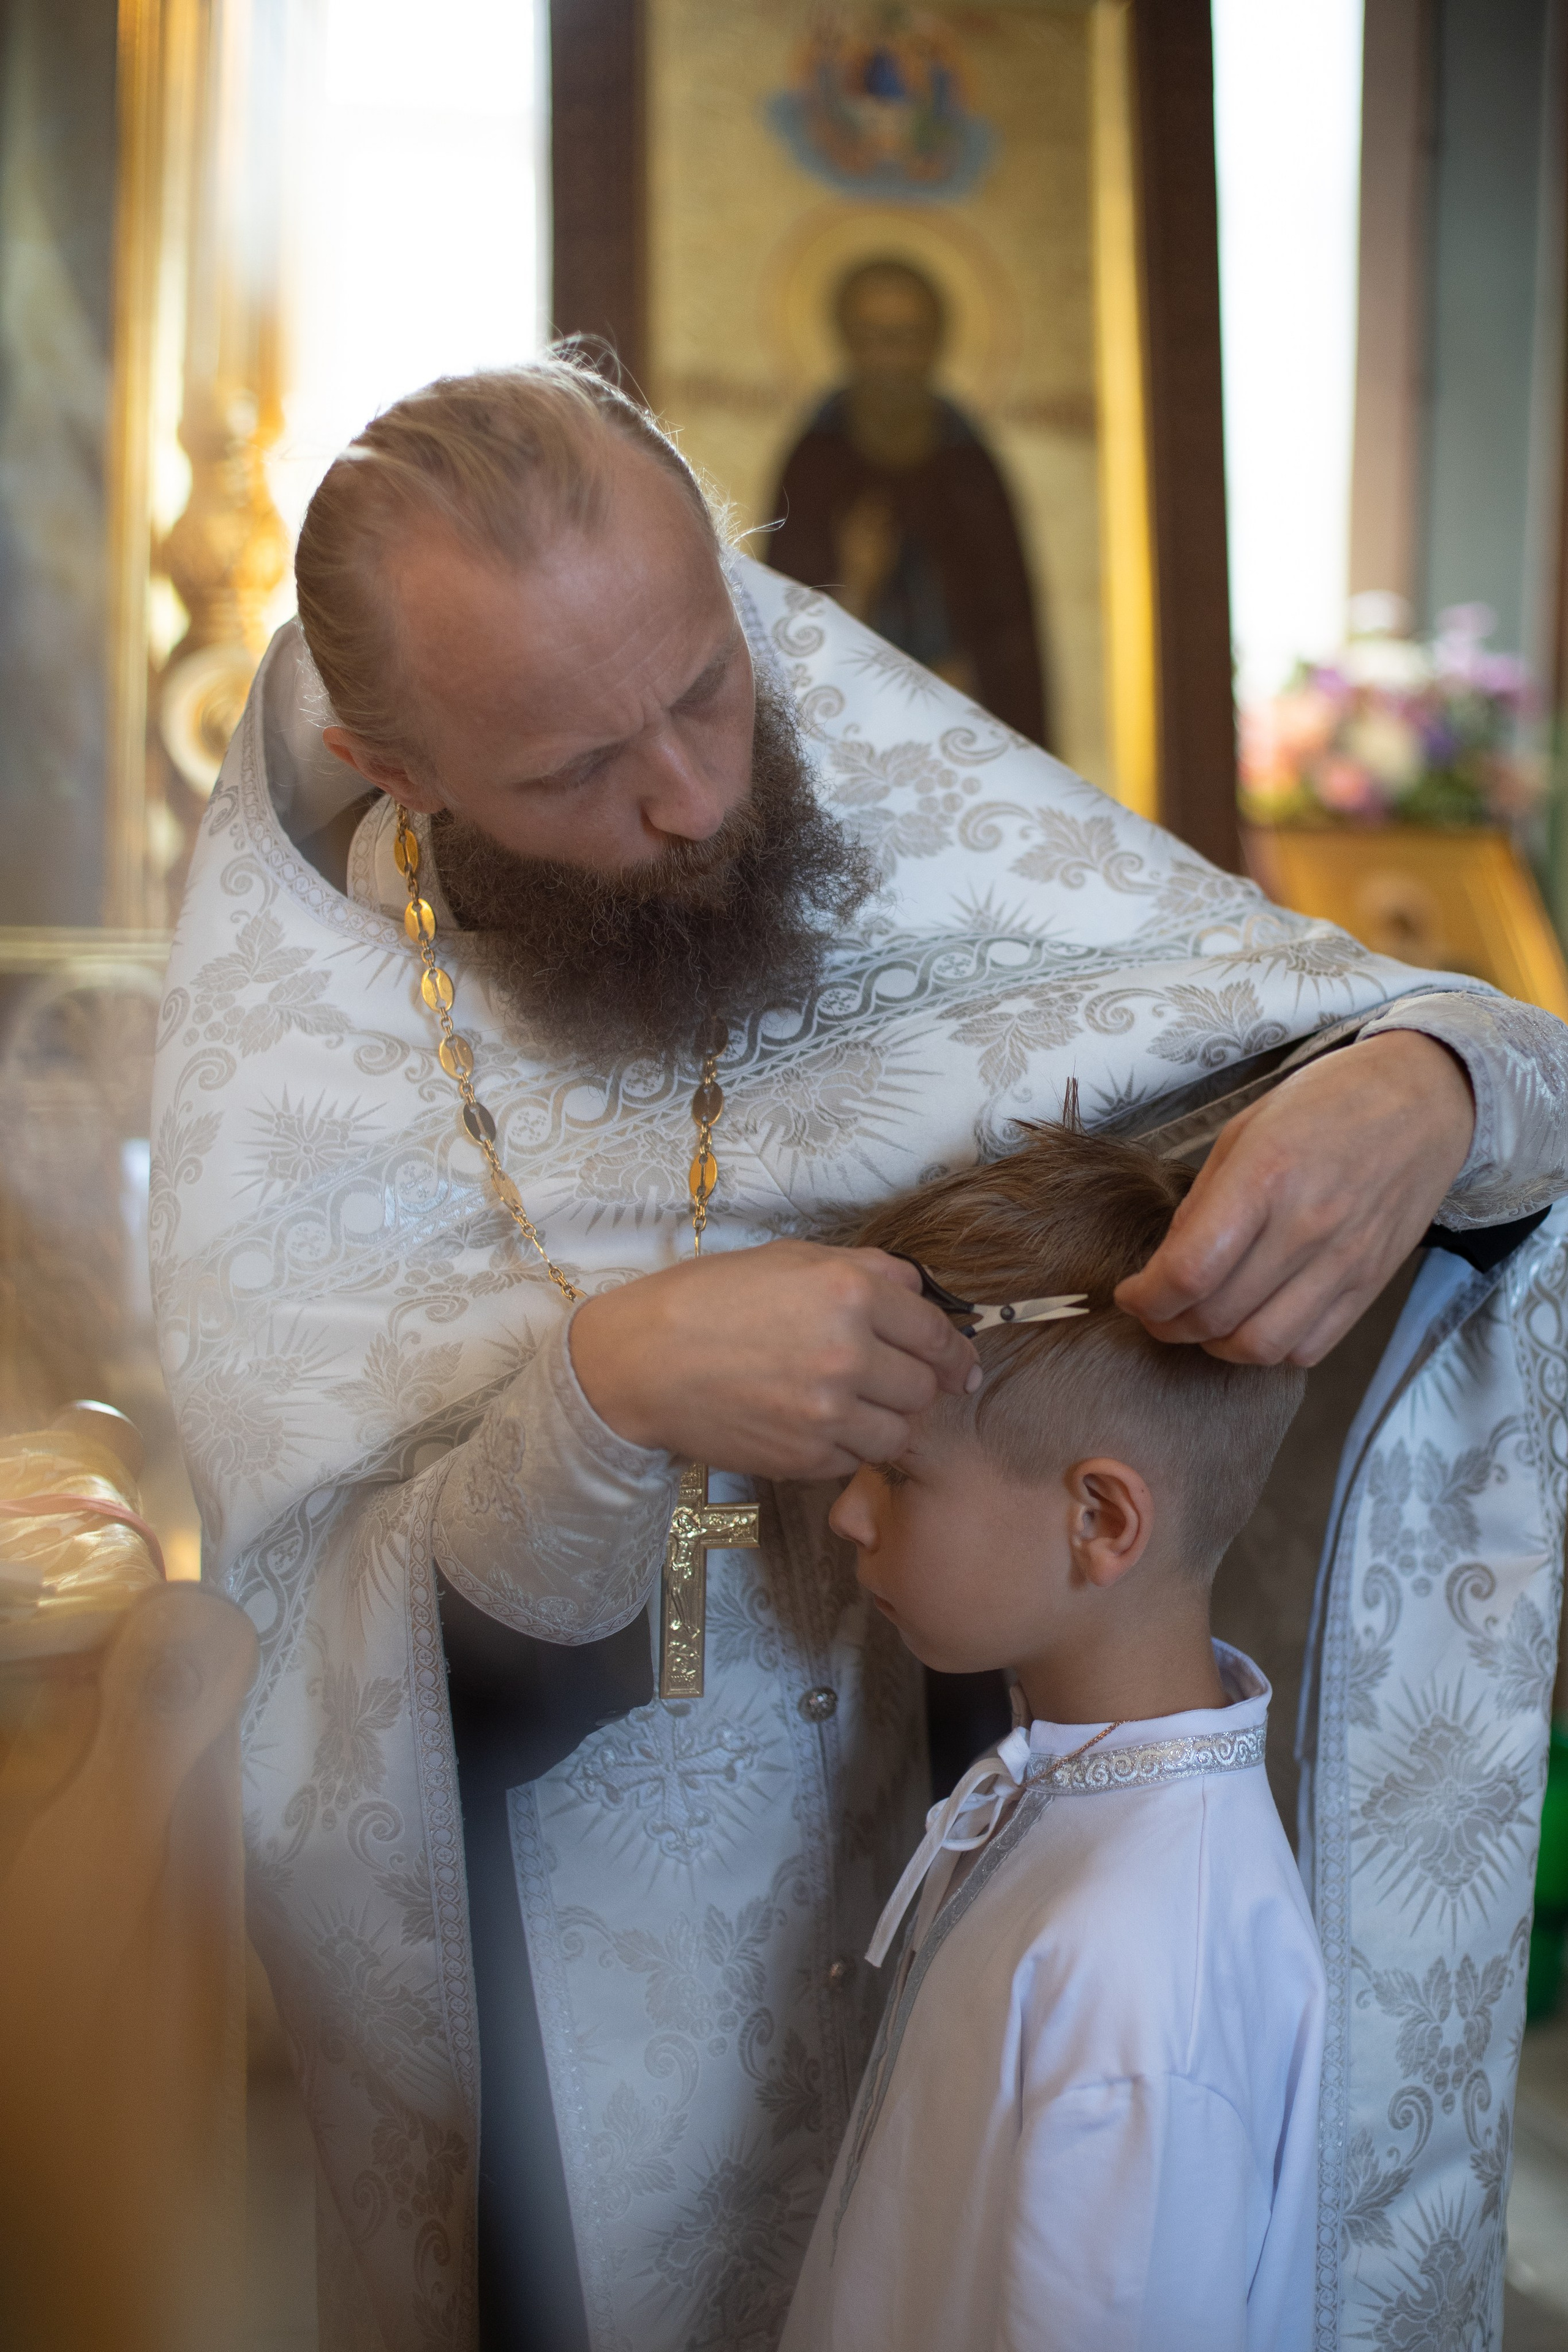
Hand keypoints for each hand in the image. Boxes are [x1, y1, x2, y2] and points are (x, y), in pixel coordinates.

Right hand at [569, 1240, 980, 1479]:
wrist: (642, 1362)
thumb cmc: (708, 1299)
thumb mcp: (788, 1258)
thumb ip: (865, 1268)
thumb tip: (918, 1290)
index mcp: (849, 1293)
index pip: (934, 1333)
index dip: (954, 1352)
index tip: (960, 1364)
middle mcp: (848, 1354)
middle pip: (925, 1388)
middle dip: (918, 1384)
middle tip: (895, 1381)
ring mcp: (828, 1412)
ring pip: (899, 1433)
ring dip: (888, 1421)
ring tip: (855, 1405)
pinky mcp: (805, 1457)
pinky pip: (856, 1458)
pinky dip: (848, 1445)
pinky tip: (817, 1422)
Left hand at [1115, 1030, 1474, 1365]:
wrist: (1423, 1100)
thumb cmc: (1327, 1104)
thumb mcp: (1245, 1130)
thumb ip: (1202, 1201)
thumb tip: (1166, 1265)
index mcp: (1265, 1177)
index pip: (1189, 1271)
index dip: (1145, 1298)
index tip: (1130, 1294)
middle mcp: (1307, 1226)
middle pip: (1217, 1316)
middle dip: (1168, 1324)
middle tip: (1156, 1311)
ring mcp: (1345, 1261)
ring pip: (1262, 1346)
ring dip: (1216, 1346)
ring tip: (1201, 1322)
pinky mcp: (1371, 1284)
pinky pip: (1310, 1348)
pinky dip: (1271, 1349)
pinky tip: (1255, 1322)